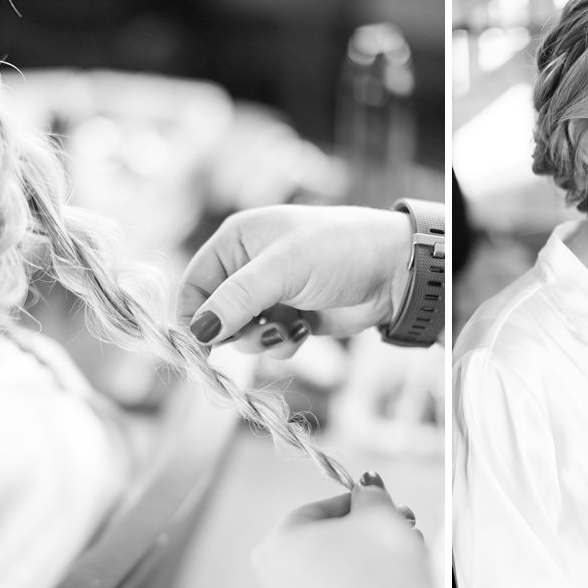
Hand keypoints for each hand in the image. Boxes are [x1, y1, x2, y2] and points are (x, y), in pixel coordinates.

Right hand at [178, 205, 410, 357]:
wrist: (395, 272)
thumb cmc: (339, 252)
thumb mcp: (282, 270)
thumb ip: (237, 300)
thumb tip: (197, 332)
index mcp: (237, 240)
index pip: (194, 284)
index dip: (192, 316)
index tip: (196, 347)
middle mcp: (249, 266)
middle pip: (215, 314)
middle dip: (233, 331)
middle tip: (256, 333)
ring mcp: (272, 294)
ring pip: (242, 334)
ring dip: (261, 340)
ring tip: (287, 330)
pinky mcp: (293, 318)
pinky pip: (270, 343)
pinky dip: (284, 344)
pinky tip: (305, 331)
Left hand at [251, 473, 433, 587]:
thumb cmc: (386, 575)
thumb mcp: (381, 515)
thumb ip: (370, 494)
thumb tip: (366, 488)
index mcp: (276, 545)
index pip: (318, 509)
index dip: (358, 504)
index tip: (387, 507)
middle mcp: (269, 585)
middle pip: (321, 544)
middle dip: (361, 536)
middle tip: (399, 533)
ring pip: (326, 577)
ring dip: (360, 564)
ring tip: (398, 564)